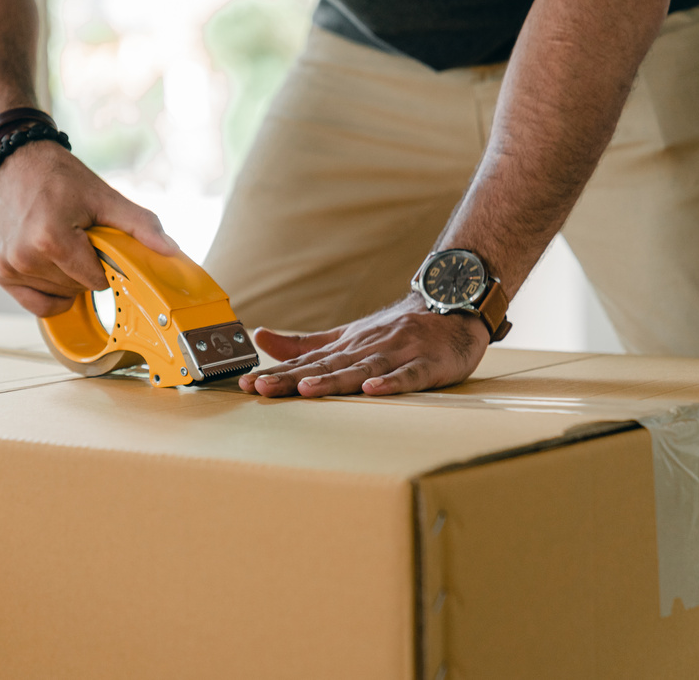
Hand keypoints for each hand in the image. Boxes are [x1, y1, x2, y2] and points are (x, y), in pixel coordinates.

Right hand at [0, 140, 177, 316]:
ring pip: (59, 296)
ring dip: (66, 278)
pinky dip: (49, 291)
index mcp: (51, 239)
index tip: (96, 241)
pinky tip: (50, 266)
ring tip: (59, 243)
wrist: (14, 162)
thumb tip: (170, 250)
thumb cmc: (58, 178)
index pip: (96, 280)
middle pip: (77, 289)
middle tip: (76, 237)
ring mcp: (8, 266)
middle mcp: (25, 256)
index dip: (104, 263)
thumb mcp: (104, 197)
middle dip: (85, 269)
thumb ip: (140, 224)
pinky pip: (36, 304)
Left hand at [239, 294, 489, 397]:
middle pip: (325, 366)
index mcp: (345, 345)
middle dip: (293, 378)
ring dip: (334, 379)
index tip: (247, 384)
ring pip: (361, 368)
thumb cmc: (394, 331)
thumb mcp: (345, 336)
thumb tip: (260, 337)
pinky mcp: (426, 364)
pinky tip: (373, 389)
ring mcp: (396, 355)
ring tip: (307, 389)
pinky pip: (408, 375)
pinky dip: (391, 382)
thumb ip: (304, 343)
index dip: (277, 372)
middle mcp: (366, 348)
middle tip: (263, 387)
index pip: (305, 362)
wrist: (451, 309)